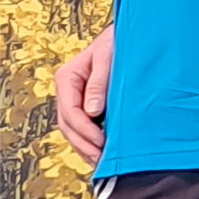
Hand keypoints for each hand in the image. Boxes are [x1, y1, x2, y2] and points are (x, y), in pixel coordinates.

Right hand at [55, 25, 114, 163]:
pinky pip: (84, 126)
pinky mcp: (88, 104)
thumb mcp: (109, 58)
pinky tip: (102, 153)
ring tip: (101, 163)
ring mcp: (77, 98)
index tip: (100, 142)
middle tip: (100, 160)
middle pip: (68, 124)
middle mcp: (69, 90)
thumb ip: (100, 84)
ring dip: (85, 147)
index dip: (84, 130)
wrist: (130, 35)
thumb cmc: (119, 43)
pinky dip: (91, 141)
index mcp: (68, 78)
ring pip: (73, 129)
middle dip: (83, 144)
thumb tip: (92, 112)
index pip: (70, 110)